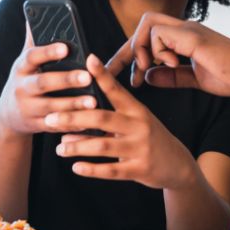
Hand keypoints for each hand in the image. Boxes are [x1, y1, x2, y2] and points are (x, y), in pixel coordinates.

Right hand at [0, 24, 97, 135]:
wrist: (8, 114)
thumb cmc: (26, 79)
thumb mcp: (25, 62)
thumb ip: (33, 41)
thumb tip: (33, 14)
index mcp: (21, 67)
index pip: (33, 56)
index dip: (48, 52)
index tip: (66, 47)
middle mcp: (21, 88)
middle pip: (43, 83)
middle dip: (66, 80)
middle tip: (88, 76)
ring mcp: (27, 108)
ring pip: (51, 107)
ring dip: (73, 105)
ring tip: (94, 102)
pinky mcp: (35, 125)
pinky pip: (55, 125)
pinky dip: (71, 125)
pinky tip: (88, 123)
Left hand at [49, 54, 194, 188]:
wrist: (178, 165)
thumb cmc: (151, 139)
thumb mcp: (138, 121)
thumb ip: (112, 115)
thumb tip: (75, 112)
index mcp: (137, 110)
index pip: (117, 90)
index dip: (102, 75)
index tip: (88, 59)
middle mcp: (139, 126)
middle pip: (102, 118)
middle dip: (74, 118)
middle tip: (50, 118)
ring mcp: (140, 148)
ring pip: (103, 145)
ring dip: (77, 146)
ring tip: (59, 148)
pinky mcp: (139, 169)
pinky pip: (111, 170)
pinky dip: (91, 169)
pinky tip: (76, 167)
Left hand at [106, 12, 229, 95]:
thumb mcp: (196, 79)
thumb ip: (172, 76)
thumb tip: (148, 76)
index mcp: (186, 39)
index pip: (149, 39)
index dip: (129, 55)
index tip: (118, 74)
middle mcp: (185, 29)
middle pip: (144, 23)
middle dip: (128, 49)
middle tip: (129, 76)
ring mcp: (189, 30)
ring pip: (148, 24)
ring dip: (142, 49)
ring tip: (149, 69)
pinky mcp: (193, 36)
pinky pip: (160, 34)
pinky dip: (157, 51)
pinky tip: (171, 64)